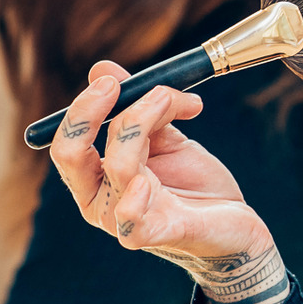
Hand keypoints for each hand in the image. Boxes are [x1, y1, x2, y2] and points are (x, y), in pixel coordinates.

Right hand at [48, 62, 286, 303]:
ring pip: (119, 166)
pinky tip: (145, 184)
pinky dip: (135, 201)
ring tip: (183, 103)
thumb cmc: (194, 184)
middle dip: (90, 113)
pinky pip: (133, 222)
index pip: (66, 141)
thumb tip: (103, 69)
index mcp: (94, 178)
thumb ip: (137, 107)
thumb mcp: (166, 138)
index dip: (81, 108)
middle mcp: (98, 202)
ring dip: (145, 122)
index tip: (110, 80)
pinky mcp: (158, 234)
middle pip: (71, 155)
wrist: (235, 224)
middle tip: (117, 87)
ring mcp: (123, 221)